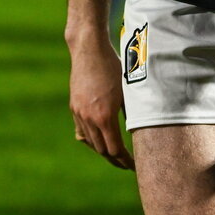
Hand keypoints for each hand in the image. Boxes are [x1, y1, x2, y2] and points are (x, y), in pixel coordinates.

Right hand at [68, 33, 134, 169]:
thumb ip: (132, 112)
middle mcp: (89, 119)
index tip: (135, 165)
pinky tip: (100, 139)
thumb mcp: (128, 89)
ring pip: (90, 142)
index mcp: (105, 116)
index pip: (115, 149)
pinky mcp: (74, 107)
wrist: (89, 49)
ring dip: (103, 150)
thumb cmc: (114, 66)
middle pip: (102, 150)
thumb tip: (140, 130)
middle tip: (128, 164)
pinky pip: (82, 131)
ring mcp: (79, 114)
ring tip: (116, 154)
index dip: (126, 160)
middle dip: (115, 159)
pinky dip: (92, 138)